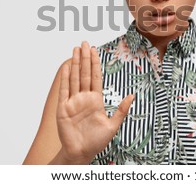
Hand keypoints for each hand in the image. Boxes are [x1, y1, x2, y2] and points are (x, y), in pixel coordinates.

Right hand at [56, 41, 133, 163]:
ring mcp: (73, 102)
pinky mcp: (63, 108)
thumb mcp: (113, 125)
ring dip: (74, 63)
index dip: (94, 63)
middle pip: (84, 73)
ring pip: (74, 78)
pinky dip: (65, 78)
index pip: (95, 77)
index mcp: (96, 100)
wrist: (81, 153)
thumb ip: (121, 109)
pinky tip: (66, 67)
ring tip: (75, 49)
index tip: (95, 50)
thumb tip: (132, 95)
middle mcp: (84, 98)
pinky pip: (64, 90)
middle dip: (84, 58)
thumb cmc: (97, 141)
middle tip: (84, 43)